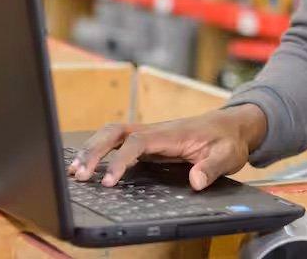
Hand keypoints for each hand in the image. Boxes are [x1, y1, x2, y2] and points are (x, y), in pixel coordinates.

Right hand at [66, 104, 266, 190]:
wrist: (231, 126)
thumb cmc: (228, 140)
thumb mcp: (228, 156)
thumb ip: (212, 167)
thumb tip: (196, 181)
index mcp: (170, 134)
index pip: (137, 142)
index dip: (120, 160)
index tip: (110, 180)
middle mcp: (155, 131)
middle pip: (115, 132)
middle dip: (94, 151)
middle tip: (79, 174)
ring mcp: (149, 135)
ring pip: (112, 134)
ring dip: (92, 150)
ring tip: (75, 171)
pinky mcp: (148, 142)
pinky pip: (118, 143)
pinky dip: (100, 151)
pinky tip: (88, 166)